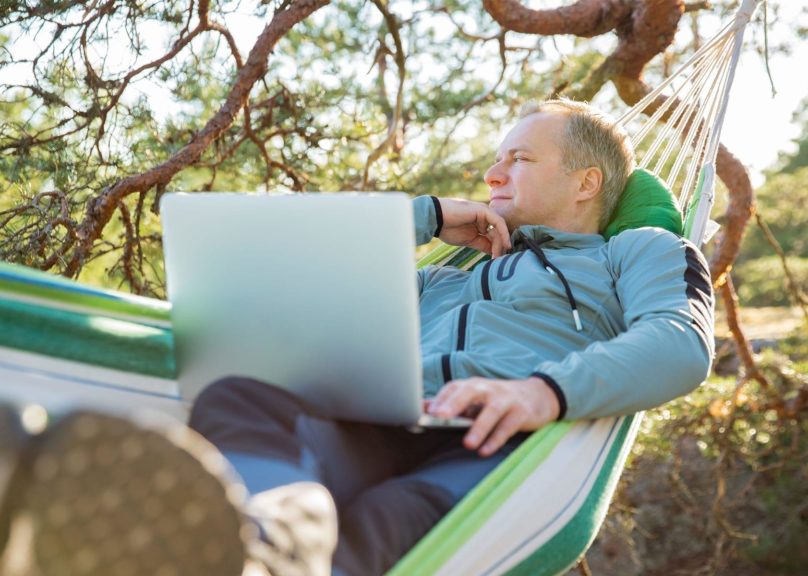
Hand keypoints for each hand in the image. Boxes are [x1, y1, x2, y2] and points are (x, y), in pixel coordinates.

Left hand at [428, 376, 560, 455]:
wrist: (538, 395)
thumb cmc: (498, 399)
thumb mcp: (475, 398)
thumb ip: (449, 403)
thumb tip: (420, 407)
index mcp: (473, 385)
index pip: (453, 388)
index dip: (440, 399)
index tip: (426, 413)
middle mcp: (488, 389)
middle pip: (469, 392)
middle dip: (454, 403)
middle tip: (440, 417)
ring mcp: (505, 400)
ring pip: (490, 412)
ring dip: (478, 428)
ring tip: (467, 444)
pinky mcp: (521, 413)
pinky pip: (507, 427)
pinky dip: (496, 439)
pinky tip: (485, 451)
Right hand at [436, 198, 510, 257]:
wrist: (435, 219)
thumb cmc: (448, 229)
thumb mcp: (468, 241)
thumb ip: (482, 244)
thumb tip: (493, 253)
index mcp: (479, 223)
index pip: (494, 236)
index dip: (497, 249)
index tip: (497, 261)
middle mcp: (484, 217)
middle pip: (498, 233)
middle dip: (500, 247)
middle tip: (500, 260)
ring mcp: (485, 213)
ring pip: (500, 228)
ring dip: (501, 243)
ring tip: (500, 255)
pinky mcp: (484, 211)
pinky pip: (498, 222)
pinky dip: (503, 233)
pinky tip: (504, 244)